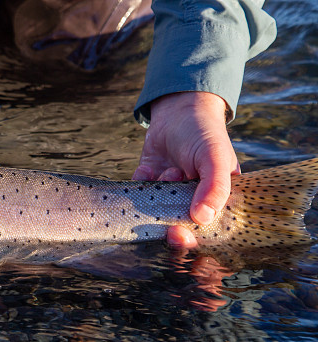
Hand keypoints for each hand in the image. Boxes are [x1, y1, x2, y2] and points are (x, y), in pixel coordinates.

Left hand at [132, 92, 240, 249]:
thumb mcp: (215, 158)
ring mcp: (168, 193)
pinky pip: (137, 193)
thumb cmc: (205, 133)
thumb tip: (202, 218)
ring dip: (158, 193)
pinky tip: (150, 167)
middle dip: (168, 228)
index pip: (206, 233)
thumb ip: (214, 188)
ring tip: (171, 171)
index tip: (179, 237)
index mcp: (216, 202)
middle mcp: (191, 202)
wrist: (179, 109)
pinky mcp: (148, 183)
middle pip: (176, 230)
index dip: (192, 241)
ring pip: (154, 210)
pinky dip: (141, 182)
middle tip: (168, 227)